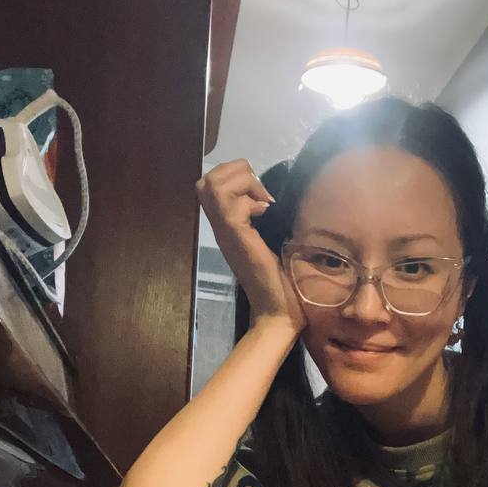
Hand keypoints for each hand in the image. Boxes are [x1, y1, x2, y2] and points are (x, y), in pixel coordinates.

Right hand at [196, 159, 304, 330]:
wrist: (278, 313)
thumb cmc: (280, 283)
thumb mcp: (270, 243)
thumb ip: (264, 222)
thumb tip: (271, 200)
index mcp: (227, 226)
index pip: (211, 184)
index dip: (236, 176)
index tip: (261, 196)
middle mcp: (221, 227)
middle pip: (206, 180)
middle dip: (236, 173)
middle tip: (259, 195)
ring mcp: (226, 232)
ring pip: (213, 185)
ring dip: (243, 183)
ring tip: (262, 203)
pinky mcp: (237, 238)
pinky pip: (231, 205)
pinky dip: (251, 201)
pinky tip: (266, 215)